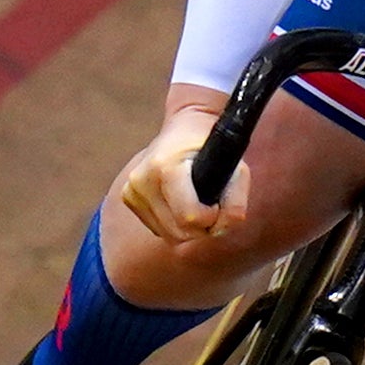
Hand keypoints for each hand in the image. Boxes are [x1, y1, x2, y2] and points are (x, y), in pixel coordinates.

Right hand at [115, 98, 236, 247]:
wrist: (184, 129)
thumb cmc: (213, 150)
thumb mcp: (236, 169)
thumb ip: (236, 203)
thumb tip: (219, 231)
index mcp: (165, 167)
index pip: (189, 216)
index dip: (211, 218)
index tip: (218, 205)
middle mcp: (142, 180)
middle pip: (179, 232)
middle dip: (202, 228)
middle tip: (213, 208)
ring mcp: (131, 189)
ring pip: (168, 235)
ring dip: (189, 229)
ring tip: (199, 205)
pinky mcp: (128, 198)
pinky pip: (158, 229)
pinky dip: (175, 225)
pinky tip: (181, 204)